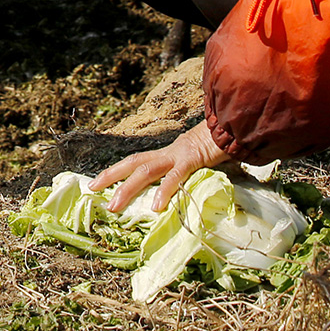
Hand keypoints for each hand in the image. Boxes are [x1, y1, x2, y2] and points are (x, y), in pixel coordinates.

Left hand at [90, 121, 228, 214]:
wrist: (237, 124)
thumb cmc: (222, 146)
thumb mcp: (201, 163)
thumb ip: (190, 175)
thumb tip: (182, 196)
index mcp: (168, 154)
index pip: (136, 162)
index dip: (116, 171)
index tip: (96, 183)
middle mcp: (168, 153)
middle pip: (133, 163)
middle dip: (110, 176)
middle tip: (91, 190)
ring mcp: (179, 154)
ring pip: (146, 171)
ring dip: (128, 188)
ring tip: (114, 206)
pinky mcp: (193, 158)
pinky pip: (176, 176)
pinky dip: (165, 190)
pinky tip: (156, 206)